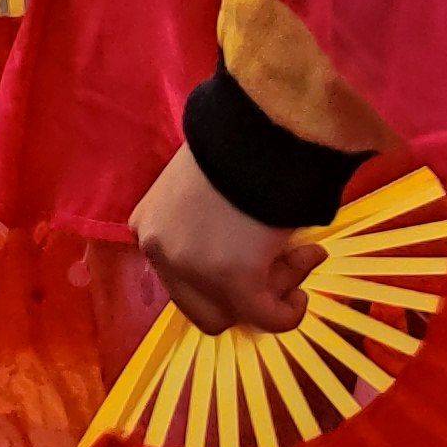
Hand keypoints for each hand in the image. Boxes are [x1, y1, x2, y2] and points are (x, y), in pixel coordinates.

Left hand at [134, 144, 323, 335]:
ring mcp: (193, 268)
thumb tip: (253, 266)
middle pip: (200, 305)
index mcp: (146, 227)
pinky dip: (287, 314)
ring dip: (270, 294)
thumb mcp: (203, 191)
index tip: (253, 255)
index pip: (179, 278)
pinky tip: (300, 300)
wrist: (259, 128)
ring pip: (235, 312)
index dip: (219, 275)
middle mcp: (159, 251)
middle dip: (242, 293)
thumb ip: (210, 229)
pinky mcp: (234, 281)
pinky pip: (267, 318)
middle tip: (277, 262)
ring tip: (297, 256)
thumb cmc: (237, 149)